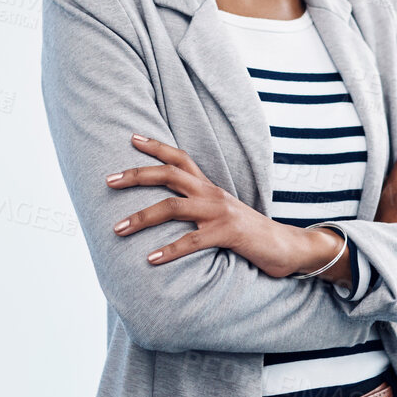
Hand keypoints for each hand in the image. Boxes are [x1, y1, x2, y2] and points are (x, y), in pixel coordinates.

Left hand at [105, 134, 321, 277]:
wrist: (288, 247)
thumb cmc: (250, 235)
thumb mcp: (222, 215)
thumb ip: (199, 211)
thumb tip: (170, 216)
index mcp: (209, 188)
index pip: (180, 158)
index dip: (155, 146)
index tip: (131, 137)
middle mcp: (212, 194)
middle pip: (169, 174)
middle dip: (136, 175)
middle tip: (108, 179)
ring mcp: (220, 212)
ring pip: (173, 207)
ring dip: (141, 217)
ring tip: (117, 228)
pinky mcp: (228, 233)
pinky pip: (192, 241)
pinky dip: (169, 250)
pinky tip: (150, 259)